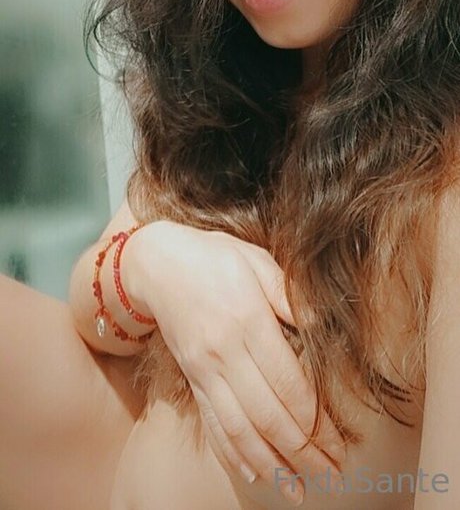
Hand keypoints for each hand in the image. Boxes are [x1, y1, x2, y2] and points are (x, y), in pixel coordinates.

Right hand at [124, 221, 345, 504]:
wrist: (157, 263)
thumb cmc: (217, 257)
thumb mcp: (258, 261)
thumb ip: (290, 296)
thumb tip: (322, 324)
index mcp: (248, 321)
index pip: (286, 383)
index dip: (314, 420)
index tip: (338, 443)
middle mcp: (224, 353)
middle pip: (267, 414)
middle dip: (301, 451)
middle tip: (330, 475)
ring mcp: (205, 370)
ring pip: (239, 428)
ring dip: (271, 464)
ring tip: (297, 490)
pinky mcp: (193, 378)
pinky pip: (213, 422)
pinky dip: (232, 453)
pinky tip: (253, 473)